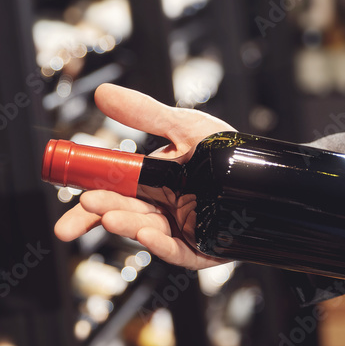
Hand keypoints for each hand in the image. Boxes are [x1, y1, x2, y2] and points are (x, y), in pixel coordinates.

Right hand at [54, 83, 234, 269]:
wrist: (270, 175)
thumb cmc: (225, 151)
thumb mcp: (183, 127)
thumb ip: (144, 114)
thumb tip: (102, 93)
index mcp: (150, 185)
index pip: (111, 196)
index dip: (88, 204)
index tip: (74, 199)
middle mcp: (161, 211)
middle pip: (124, 214)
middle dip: (103, 212)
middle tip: (89, 205)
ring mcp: (181, 232)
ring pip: (148, 232)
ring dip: (129, 226)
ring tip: (115, 219)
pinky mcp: (202, 250)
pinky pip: (178, 252)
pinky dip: (162, 246)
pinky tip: (150, 236)